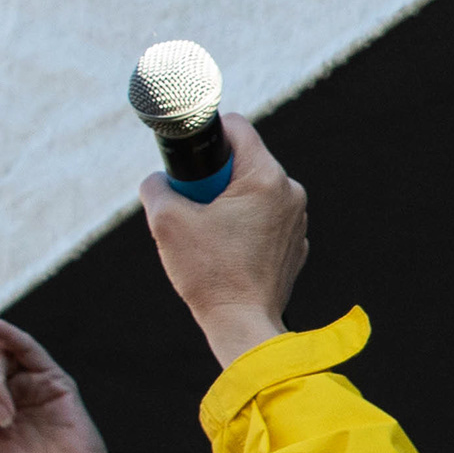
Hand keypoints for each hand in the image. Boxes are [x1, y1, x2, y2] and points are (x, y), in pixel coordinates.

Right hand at [140, 113, 305, 372]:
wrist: (243, 326)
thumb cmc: (209, 274)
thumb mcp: (166, 222)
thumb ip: (156, 186)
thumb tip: (158, 179)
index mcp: (266, 177)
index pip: (237, 127)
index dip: (208, 133)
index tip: (190, 157)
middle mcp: (291, 193)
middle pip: (245, 162)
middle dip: (214, 177)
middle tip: (194, 205)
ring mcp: (297, 221)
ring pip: (254, 193)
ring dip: (228, 204)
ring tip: (209, 234)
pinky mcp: (295, 246)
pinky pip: (264, 221)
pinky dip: (243, 228)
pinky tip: (226, 252)